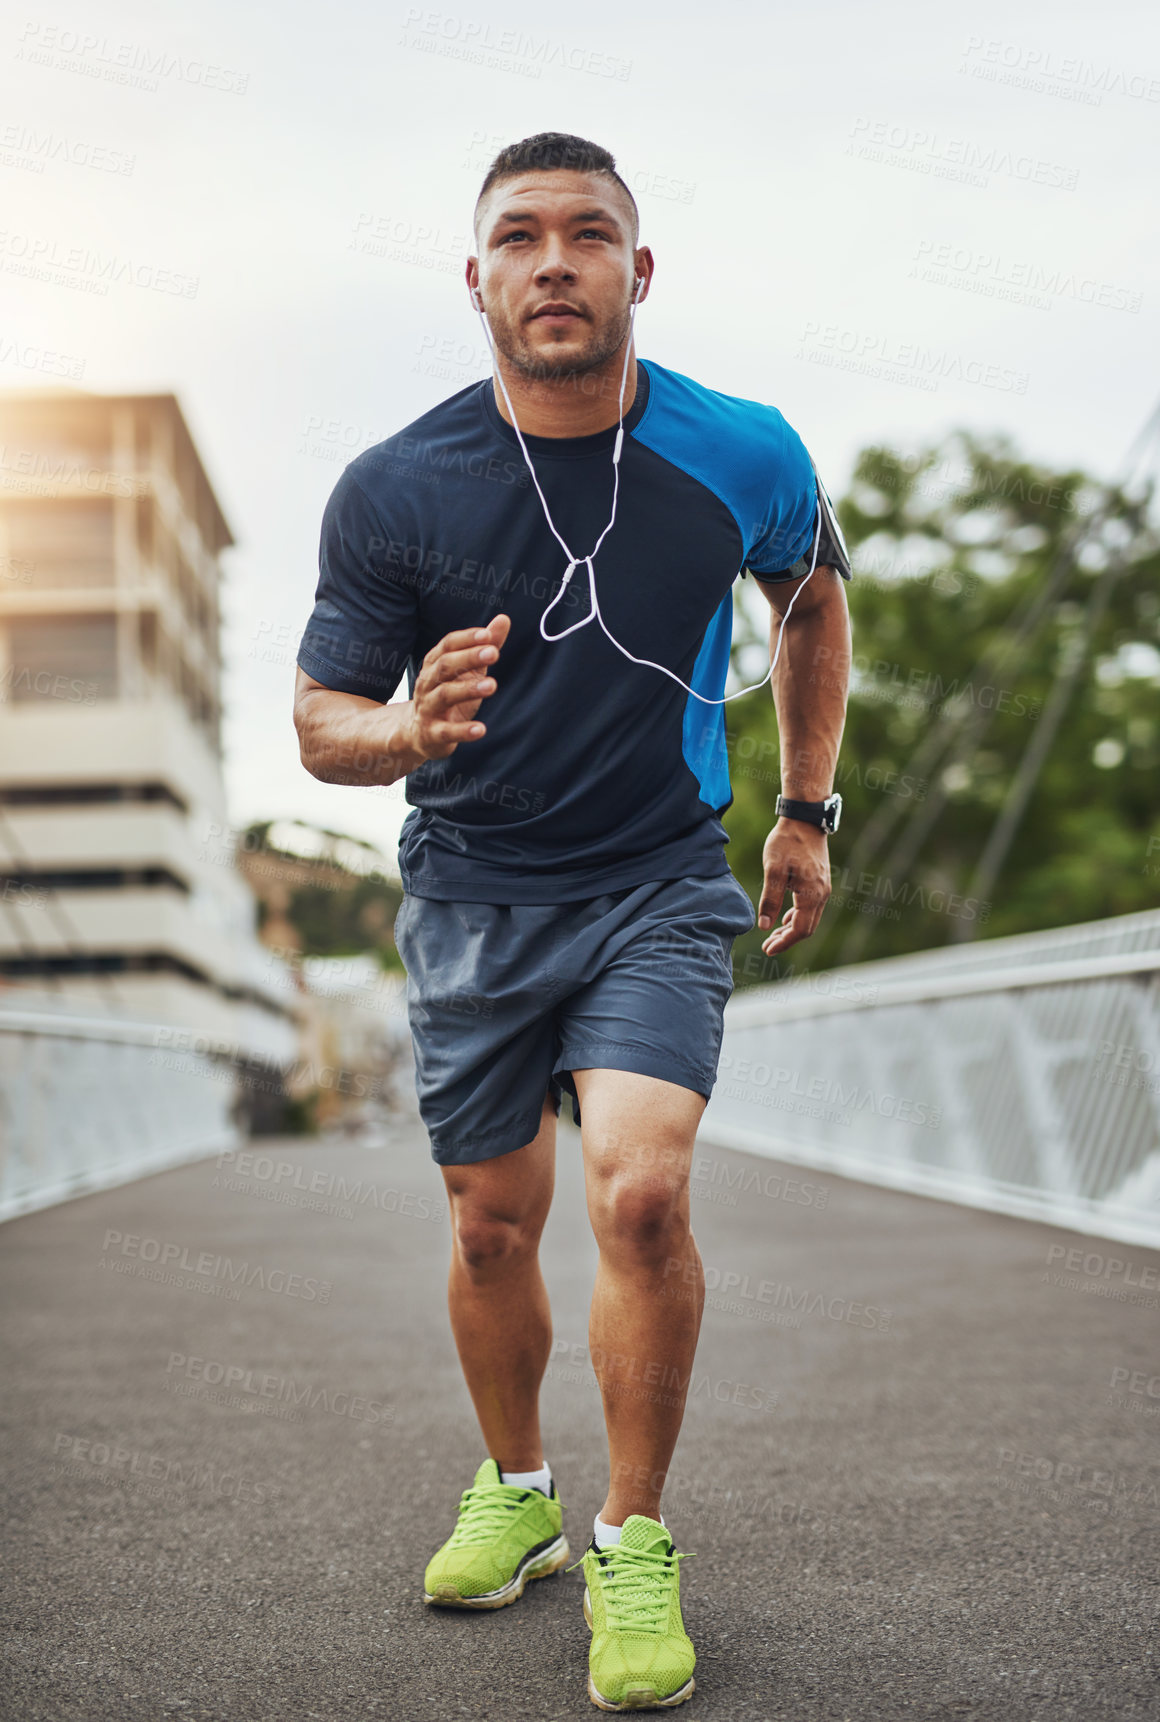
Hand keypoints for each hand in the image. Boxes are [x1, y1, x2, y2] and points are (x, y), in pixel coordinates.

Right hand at [406, 613, 510, 760]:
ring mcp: (428, 708)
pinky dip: (464, 731)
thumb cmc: (449, 695)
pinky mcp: (433, 734)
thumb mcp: (468, 670)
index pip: (447, 645)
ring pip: (445, 695)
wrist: (419, 733)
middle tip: (494, 653)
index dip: (466, 639)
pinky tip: (481, 729)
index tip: (488, 635)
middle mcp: (428, 683)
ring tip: (492, 685)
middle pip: (444, 666)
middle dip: (468, 658)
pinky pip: (447, 731)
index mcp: (435, 665)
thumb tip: (504, 618)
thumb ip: (485, 646)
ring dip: (468, 689)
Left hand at [757, 818, 830, 954]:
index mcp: (811, 894)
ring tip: (772, 935)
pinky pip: (811, 907)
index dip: (784, 942)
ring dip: (791, 929)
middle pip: (806, 928)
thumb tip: (764, 926)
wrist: (804, 819)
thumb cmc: (787, 842)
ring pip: (809, 918)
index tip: (767, 950)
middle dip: (787, 939)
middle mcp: (822, 894)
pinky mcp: (820, 881)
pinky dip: (797, 916)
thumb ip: (770, 899)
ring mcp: (823, 888)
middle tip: (767, 946)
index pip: (800, 929)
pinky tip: (784, 918)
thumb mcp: (773, 870)